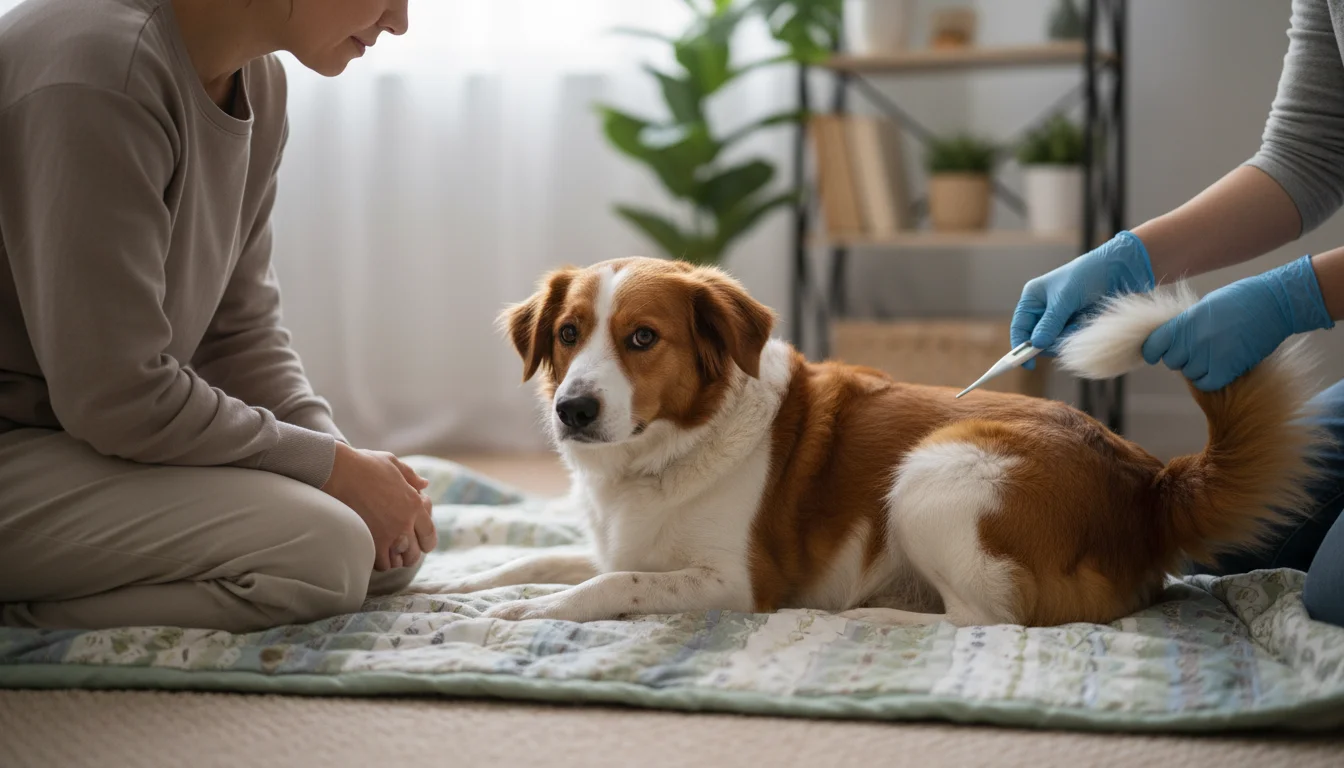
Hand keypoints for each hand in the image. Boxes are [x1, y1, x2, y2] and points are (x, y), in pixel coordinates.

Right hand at [321, 443, 436, 570]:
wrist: (338, 471)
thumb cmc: (364, 464)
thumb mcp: (392, 463)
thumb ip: (410, 476)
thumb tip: (424, 484)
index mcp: (414, 504)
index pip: (429, 534)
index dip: (427, 542)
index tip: (422, 544)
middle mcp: (404, 523)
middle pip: (415, 553)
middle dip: (410, 555)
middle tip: (402, 552)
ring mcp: (387, 535)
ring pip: (398, 562)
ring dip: (394, 560)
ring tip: (387, 554)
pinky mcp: (370, 542)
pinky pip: (380, 564)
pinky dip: (379, 562)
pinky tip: (374, 554)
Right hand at [1011, 231, 1155, 363]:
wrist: (1118, 270)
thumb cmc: (1087, 275)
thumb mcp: (1065, 298)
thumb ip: (1050, 323)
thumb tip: (1036, 345)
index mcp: (1033, 298)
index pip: (1020, 327)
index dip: (1020, 347)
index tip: (1028, 364)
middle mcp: (1043, 310)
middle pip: (1038, 339)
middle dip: (1051, 341)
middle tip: (1067, 334)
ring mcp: (1060, 319)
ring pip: (1056, 342)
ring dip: (1068, 337)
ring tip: (1082, 322)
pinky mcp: (1076, 325)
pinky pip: (1071, 340)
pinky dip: (1079, 336)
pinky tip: (1088, 323)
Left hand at [1142, 255, 1332, 390]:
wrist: (1274, 303)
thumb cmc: (1239, 300)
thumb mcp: (1203, 306)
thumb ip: (1184, 325)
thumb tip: (1169, 340)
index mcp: (1184, 321)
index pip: (1153, 346)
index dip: (1153, 351)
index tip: (1157, 353)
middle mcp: (1193, 340)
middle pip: (1172, 362)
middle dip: (1181, 357)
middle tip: (1197, 349)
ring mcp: (1210, 355)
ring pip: (1189, 373)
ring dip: (1197, 368)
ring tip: (1213, 354)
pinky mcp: (1227, 369)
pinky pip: (1206, 383)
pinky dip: (1210, 379)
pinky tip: (1219, 368)